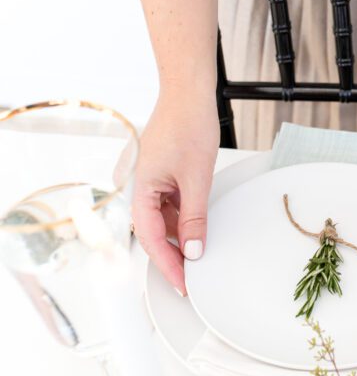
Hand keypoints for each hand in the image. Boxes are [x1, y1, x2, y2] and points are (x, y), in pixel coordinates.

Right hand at [132, 90, 218, 293]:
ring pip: (162, 219)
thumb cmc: (188, 124)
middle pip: (153, 231)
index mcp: (139, 188)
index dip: (167, 264)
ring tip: (198, 255)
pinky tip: (197, 228)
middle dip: (172, 255)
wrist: (189, 92)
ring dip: (179, 236)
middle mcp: (139, 186)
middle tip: (191, 278)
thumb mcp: (197, 178)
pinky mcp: (162, 173)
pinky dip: (182, 218)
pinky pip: (169, 204)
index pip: (150, 238)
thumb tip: (194, 250)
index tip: (182, 283)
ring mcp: (150, 179)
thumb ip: (194, 217)